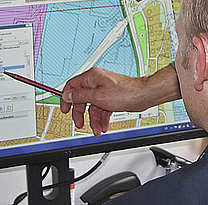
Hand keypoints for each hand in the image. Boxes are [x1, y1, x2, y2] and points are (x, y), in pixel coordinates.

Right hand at [60, 65, 180, 135]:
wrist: (142, 96)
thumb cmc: (124, 92)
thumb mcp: (97, 96)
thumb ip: (80, 96)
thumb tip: (68, 95)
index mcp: (91, 77)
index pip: (72, 86)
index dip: (66, 98)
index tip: (65, 110)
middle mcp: (96, 82)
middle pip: (81, 99)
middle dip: (80, 113)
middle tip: (80, 124)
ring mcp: (104, 91)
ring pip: (92, 107)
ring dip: (93, 120)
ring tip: (96, 130)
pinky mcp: (111, 98)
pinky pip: (102, 109)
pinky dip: (102, 118)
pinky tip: (103, 126)